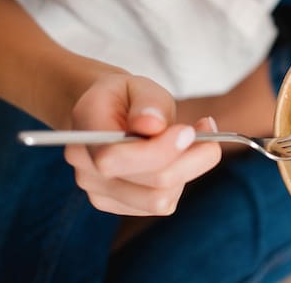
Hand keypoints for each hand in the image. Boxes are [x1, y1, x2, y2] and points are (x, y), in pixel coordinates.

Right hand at [64, 74, 221, 215]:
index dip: (158, 151)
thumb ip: (148, 103)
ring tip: (194, 139)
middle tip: (207, 128)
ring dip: (187, 171)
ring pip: (159, 200)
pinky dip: (179, 181)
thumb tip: (152, 125)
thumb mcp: (140, 85)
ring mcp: (98, 192)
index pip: (113, 158)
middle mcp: (85, 168)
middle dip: (188, 159)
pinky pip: (160, 204)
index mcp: (84, 130)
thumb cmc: (127, 97)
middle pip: (148, 185)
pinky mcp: (118, 205)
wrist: (107, 113)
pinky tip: (179, 156)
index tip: (189, 131)